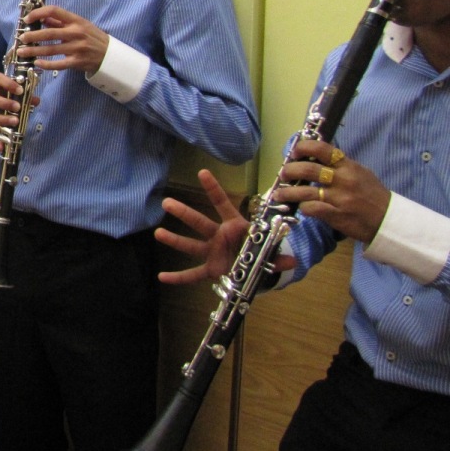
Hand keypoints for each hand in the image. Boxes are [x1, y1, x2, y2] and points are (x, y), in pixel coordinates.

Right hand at [0, 72, 40, 144]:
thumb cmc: (8, 97)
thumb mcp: (16, 95)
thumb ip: (26, 97)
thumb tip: (36, 101)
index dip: (7, 83)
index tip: (19, 90)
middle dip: (4, 103)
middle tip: (18, 108)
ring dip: (2, 119)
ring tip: (15, 122)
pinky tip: (2, 147)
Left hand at [17, 4, 109, 73]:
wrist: (108, 54)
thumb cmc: (91, 36)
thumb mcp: (78, 24)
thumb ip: (60, 21)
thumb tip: (42, 17)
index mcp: (75, 20)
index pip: (54, 11)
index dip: (38, 13)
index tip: (27, 19)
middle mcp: (76, 33)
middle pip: (50, 32)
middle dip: (33, 35)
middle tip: (21, 38)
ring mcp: (77, 48)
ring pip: (51, 50)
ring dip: (34, 51)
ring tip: (22, 51)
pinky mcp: (77, 62)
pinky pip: (58, 64)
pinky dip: (47, 64)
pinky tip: (37, 63)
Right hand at [155, 169, 294, 285]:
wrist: (257, 267)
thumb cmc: (260, 250)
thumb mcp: (271, 251)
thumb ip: (278, 256)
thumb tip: (292, 260)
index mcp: (235, 226)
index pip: (223, 204)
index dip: (213, 189)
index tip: (202, 172)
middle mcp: (220, 236)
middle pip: (199, 223)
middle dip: (184, 213)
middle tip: (167, 202)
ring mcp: (213, 252)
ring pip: (191, 245)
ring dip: (175, 240)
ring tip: (158, 232)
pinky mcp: (211, 269)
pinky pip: (192, 274)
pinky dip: (178, 277)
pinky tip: (162, 277)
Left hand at [273, 139, 389, 244]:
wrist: (388, 220)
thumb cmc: (372, 194)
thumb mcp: (359, 173)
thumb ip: (339, 165)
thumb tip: (314, 156)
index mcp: (348, 166)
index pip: (322, 149)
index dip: (303, 148)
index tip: (294, 153)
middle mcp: (343, 180)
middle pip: (308, 170)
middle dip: (290, 171)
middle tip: (283, 174)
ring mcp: (339, 198)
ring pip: (304, 192)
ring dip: (287, 193)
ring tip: (278, 194)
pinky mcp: (336, 215)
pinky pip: (311, 209)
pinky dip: (302, 208)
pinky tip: (300, 208)